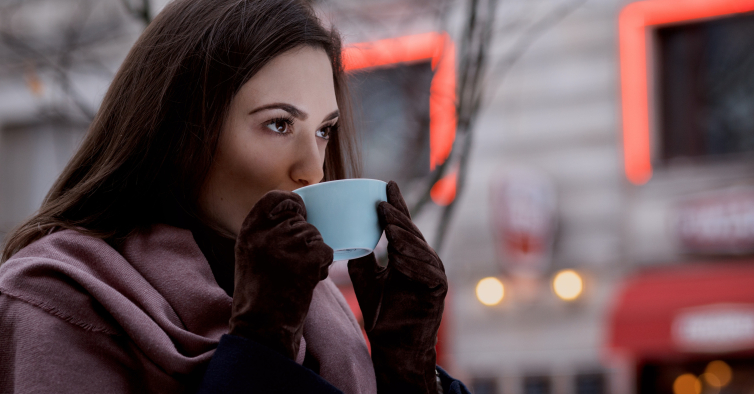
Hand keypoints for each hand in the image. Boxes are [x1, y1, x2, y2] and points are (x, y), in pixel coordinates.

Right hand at [229, 190, 332, 359]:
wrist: (261, 327)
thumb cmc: (258, 295)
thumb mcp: (250, 255)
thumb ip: (266, 233)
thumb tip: (295, 216)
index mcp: (250, 230)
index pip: (276, 198)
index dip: (292, 203)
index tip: (298, 213)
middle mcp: (267, 233)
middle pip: (302, 221)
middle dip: (305, 240)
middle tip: (292, 265)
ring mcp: (288, 244)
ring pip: (316, 237)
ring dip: (313, 256)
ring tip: (296, 276)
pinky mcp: (308, 258)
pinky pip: (326, 251)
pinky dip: (322, 267)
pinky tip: (305, 282)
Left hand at [348, 181, 446, 393]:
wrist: (393, 345)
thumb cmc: (382, 313)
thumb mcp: (366, 279)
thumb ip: (363, 257)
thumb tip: (350, 234)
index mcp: (408, 255)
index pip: (402, 225)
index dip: (396, 205)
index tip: (386, 185)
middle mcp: (423, 261)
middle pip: (411, 234)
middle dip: (397, 218)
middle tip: (383, 203)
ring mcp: (434, 274)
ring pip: (420, 250)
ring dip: (405, 238)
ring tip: (390, 228)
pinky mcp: (438, 290)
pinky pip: (428, 273)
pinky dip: (414, 264)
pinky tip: (400, 258)